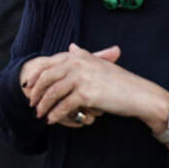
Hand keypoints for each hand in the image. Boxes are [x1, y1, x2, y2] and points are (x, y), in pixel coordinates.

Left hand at [24, 44, 146, 124]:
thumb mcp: (99, 63)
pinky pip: (64, 106)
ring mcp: (81, 78)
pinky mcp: (86, 94)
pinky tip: (51, 120)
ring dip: (43, 105)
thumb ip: (83, 55)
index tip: (29, 86)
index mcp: (79, 56)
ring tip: (39, 114)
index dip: (36, 76)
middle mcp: (77, 64)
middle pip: (47, 77)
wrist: (140, 94)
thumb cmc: (121, 81)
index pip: (49, 64)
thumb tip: (71, 47)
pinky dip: (56, 115)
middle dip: (36, 91)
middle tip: (31, 102)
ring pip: (53, 93)